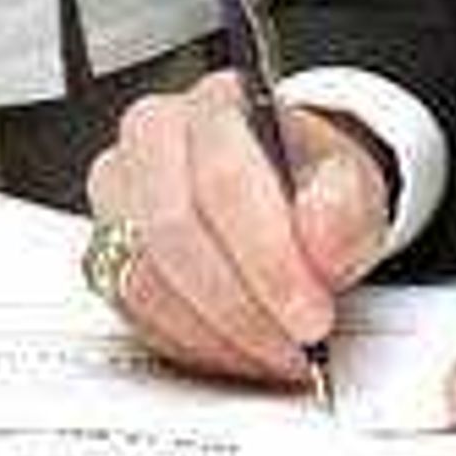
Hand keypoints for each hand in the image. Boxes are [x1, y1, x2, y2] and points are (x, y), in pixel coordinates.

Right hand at [83, 72, 390, 386]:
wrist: (285, 198)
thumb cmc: (307, 185)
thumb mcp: (351, 184)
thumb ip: (344, 205)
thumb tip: (319, 242)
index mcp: (215, 104)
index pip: (224, 180)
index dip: (267, 259)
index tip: (309, 313)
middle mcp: (152, 137)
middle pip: (174, 231)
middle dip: (242, 305)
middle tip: (294, 343)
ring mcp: (117, 194)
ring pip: (145, 277)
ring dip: (216, 332)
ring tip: (272, 351)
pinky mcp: (105, 251)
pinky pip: (131, 310)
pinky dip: (188, 343)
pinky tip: (234, 349)